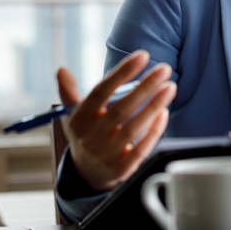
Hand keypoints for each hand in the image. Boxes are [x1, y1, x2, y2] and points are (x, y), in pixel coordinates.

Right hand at [56, 50, 176, 191]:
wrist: (88, 174)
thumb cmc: (87, 135)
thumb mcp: (74, 115)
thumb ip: (69, 92)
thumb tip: (61, 70)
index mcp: (79, 120)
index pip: (101, 92)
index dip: (122, 72)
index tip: (143, 55)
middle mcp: (90, 138)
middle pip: (120, 108)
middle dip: (144, 86)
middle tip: (164, 68)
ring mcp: (106, 155)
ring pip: (133, 128)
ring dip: (153, 106)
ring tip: (170, 87)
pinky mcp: (121, 169)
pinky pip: (141, 148)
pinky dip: (153, 131)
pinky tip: (164, 113)